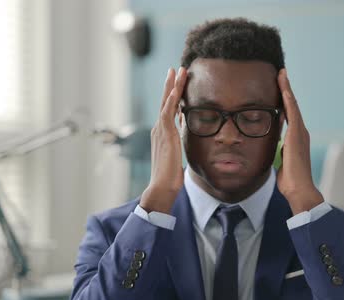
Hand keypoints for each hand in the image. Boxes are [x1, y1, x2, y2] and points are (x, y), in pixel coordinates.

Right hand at [139, 67, 186, 212]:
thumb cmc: (169, 175)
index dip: (173, 95)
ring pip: (167, 102)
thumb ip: (178, 140)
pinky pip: (168, 112)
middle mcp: (159, 129)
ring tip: (177, 70)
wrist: (162, 186)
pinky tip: (176, 88)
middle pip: (166, 101)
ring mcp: (160, 130)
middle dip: (171, 84)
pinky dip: (172, 99)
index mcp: (162, 133)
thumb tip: (184, 130)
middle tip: (175, 69)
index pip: (169, 109)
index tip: (179, 83)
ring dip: (172, 85)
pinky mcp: (164, 134)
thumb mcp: (177, 153)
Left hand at [276, 68, 323, 213]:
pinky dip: (288, 99)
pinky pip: (292, 112)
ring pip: (292, 105)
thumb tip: (276, 152)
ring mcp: (299, 132)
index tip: (278, 88)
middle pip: (291, 105)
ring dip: (286, 89)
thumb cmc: (291, 181)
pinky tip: (284, 88)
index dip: (283, 101)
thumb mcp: (282, 162)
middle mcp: (299, 132)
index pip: (288, 114)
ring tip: (281, 74)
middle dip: (286, 89)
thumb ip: (280, 154)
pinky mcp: (296, 134)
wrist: (300, 189)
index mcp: (295, 138)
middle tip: (281, 73)